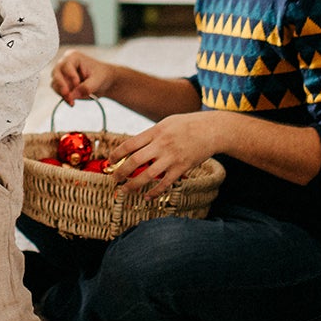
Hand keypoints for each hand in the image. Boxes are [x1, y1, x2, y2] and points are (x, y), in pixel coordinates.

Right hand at [51, 48, 114, 103]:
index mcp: (73, 57)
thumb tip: (72, 95)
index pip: (66, 65)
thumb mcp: (97, 80)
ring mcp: (62, 74)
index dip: (70, 75)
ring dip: (62, 93)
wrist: (104, 82)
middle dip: (61, 85)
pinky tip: (72, 102)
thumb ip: (86, 87)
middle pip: (56, 73)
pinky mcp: (62, 84)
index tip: (77, 84)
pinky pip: (57, 91)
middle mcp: (64, 63)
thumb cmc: (101, 75)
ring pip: (55, 83)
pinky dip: (63, 97)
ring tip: (72, 101)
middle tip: (68, 95)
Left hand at [108, 112, 222, 199]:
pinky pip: (165, 183)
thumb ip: (150, 135)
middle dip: (122, 171)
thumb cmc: (186, 125)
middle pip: (135, 160)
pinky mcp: (182, 168)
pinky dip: (155, 192)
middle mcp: (161, 145)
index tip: (110, 161)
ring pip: (148, 175)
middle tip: (114, 179)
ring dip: (134, 185)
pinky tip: (147, 197)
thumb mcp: (165, 123)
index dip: (117, 153)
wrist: (210, 130)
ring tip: (125, 190)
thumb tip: (134, 147)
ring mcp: (172, 157)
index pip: (130, 144)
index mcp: (155, 132)